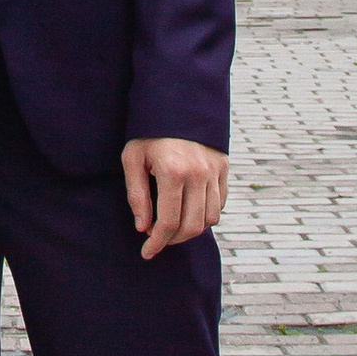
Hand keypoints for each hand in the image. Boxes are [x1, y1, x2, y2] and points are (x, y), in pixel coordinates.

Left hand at [122, 135, 227, 257]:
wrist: (177, 103)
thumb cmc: (148, 132)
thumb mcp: (132, 158)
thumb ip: (137, 195)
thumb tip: (143, 227)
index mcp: (173, 171)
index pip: (169, 222)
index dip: (157, 242)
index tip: (147, 252)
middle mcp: (199, 173)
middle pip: (192, 226)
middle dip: (173, 241)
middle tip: (158, 241)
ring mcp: (215, 171)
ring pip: (210, 219)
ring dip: (191, 231)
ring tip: (172, 229)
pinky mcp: (224, 168)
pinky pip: (220, 204)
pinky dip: (206, 216)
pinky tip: (188, 213)